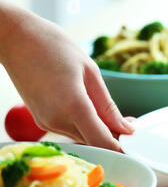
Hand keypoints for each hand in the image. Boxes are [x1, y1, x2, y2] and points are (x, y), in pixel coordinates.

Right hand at [0, 2, 133, 150]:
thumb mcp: (90, 72)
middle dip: (114, 138)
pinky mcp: (42, 121)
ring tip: (111, 114)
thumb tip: (126, 128)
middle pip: (94, 142)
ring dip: (99, 132)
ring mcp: (47, 122)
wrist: (15, 38)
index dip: (120, 148)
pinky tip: (91, 111)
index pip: (102, 142)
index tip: (134, 145)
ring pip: (83, 138)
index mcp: (74, 106)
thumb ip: (108, 106)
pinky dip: (85, 126)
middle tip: (128, 124)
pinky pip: (71, 131)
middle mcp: (58, 120)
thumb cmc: (53, 47)